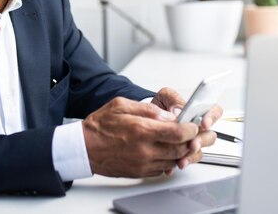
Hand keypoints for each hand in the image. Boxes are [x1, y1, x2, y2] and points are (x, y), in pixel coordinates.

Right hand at [82, 97, 198, 177]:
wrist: (85, 148)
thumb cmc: (100, 126)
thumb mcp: (121, 105)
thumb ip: (147, 109)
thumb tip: (168, 115)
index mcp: (142, 130)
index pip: (178, 133)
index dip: (190, 129)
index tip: (192, 125)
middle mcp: (144, 150)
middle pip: (180, 149)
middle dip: (190, 140)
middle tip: (191, 133)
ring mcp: (143, 163)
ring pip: (174, 161)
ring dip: (180, 152)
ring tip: (178, 141)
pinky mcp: (140, 172)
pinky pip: (163, 169)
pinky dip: (169, 160)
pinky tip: (165, 151)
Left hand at [152, 87, 222, 170]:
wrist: (147, 120)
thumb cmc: (160, 107)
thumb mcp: (165, 96)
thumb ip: (174, 99)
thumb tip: (179, 110)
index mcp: (199, 111)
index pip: (215, 111)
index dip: (212, 118)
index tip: (204, 124)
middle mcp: (198, 128)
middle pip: (210, 136)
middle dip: (201, 142)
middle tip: (192, 144)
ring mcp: (192, 141)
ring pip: (199, 152)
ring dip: (191, 156)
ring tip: (181, 159)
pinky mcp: (182, 153)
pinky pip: (185, 161)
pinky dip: (177, 163)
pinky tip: (171, 165)